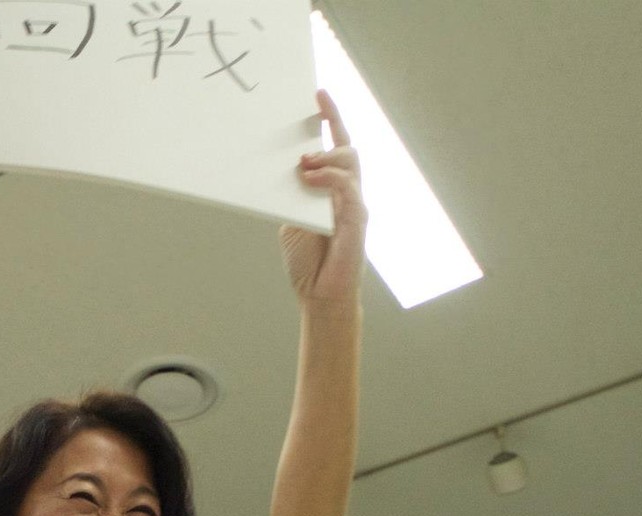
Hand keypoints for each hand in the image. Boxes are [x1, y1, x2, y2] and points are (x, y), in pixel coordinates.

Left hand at [280, 90, 366, 305]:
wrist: (320, 296)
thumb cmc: (309, 262)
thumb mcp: (291, 219)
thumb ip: (292, 195)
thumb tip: (285, 168)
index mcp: (333, 190)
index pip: (337, 145)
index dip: (332, 118)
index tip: (318, 93)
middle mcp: (348, 193)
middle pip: (347, 147)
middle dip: (332, 125)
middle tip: (308, 119)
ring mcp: (355, 206)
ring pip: (350, 162)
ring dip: (325, 157)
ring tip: (301, 163)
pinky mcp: (356, 222)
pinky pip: (347, 190)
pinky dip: (328, 180)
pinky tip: (309, 179)